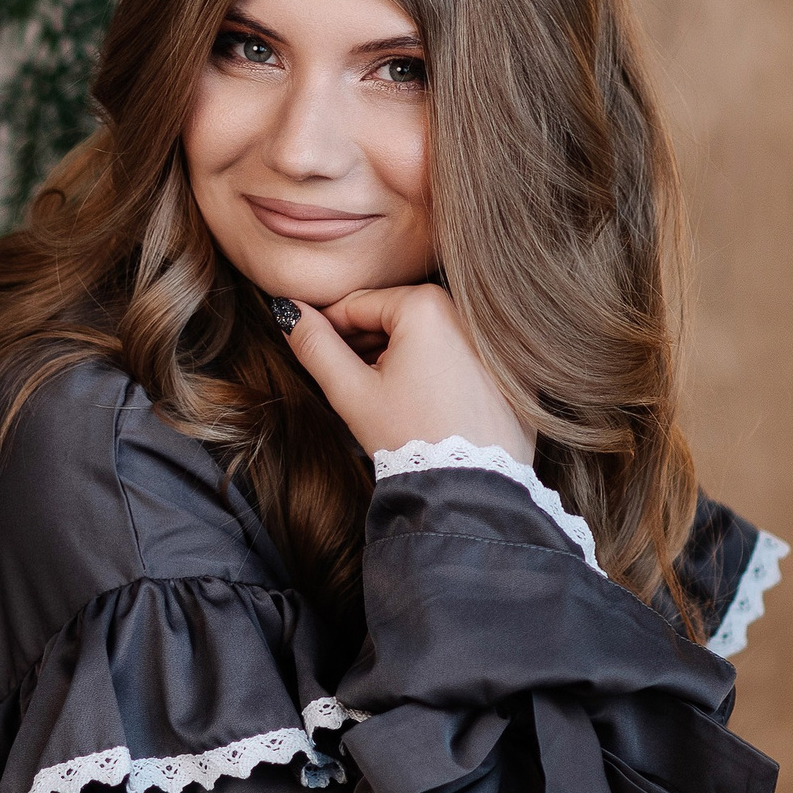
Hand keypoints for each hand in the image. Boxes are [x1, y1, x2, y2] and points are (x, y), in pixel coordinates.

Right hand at [272, 282, 532, 462]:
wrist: (471, 487)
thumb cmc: (410, 437)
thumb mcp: (352, 392)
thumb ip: (314, 345)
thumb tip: (286, 311)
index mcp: (425, 304)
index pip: (356, 305)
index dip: (327, 329)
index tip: (314, 352)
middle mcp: (464, 310)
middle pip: (392, 317)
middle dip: (364, 346)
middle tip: (349, 383)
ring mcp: (490, 338)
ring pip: (423, 337)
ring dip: (395, 358)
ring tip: (382, 399)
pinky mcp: (507, 366)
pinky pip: (455, 355)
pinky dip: (431, 370)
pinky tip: (418, 405)